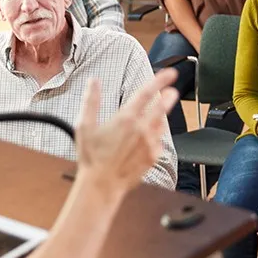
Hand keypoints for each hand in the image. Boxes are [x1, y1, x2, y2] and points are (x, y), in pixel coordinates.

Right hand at [75, 69, 179, 195]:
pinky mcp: (153, 157)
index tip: (170, 73)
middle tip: (173, 91)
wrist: (102, 184)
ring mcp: (149, 144)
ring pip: (162, 124)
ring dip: (162, 116)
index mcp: (126, 119)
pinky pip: (159, 142)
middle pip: (162, 107)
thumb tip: (93, 82)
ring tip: (158, 113)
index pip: (146, 92)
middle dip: (170, 97)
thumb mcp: (84, 125)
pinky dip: (156, 137)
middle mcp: (141, 129)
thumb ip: (91, 101)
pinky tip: (149, 137)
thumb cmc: (91, 157)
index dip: (160, 80)